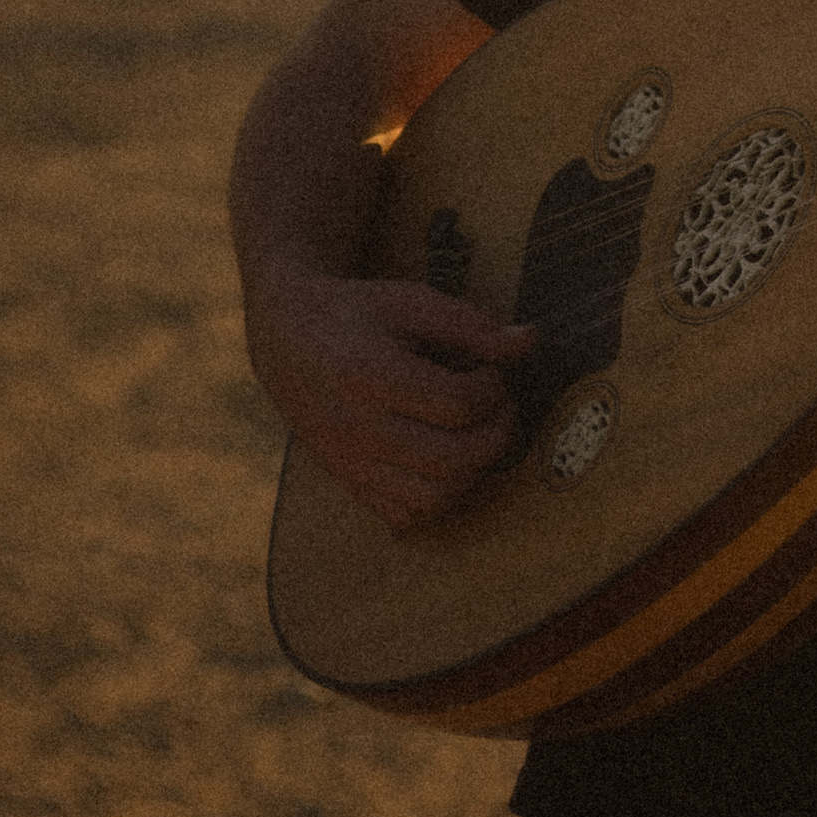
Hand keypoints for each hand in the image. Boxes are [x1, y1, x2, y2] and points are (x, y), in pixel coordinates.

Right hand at [248, 263, 541, 531]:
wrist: (286, 340)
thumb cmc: (356, 315)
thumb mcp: (410, 302)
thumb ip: (471, 324)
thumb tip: (529, 341)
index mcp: (372, 376)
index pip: (456, 404)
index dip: (493, 390)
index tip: (493, 373)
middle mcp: (358, 427)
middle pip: (451, 459)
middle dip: (496, 435)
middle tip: (500, 408)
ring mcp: (352, 462)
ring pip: (432, 498)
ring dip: (472, 472)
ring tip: (476, 435)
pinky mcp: (349, 482)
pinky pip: (405, 515)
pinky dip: (438, 498)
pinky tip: (446, 460)